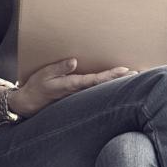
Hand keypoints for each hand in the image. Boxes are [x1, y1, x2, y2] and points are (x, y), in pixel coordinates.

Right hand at [0, 59, 131, 119]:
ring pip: (101, 90)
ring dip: (116, 84)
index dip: (111, 76)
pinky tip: (117, 84)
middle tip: (138, 73)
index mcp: (71, 85)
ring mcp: (79, 96)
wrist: (29, 105)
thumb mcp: (44, 74)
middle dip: (120, 79)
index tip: (124, 70)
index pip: (95, 80)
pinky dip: (107, 86)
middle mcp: (78, 92)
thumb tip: (74, 62)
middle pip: (103, 86)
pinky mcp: (78, 97)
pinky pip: (95, 91)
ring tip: (132, 77)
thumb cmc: (36, 87)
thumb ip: (59, 68)